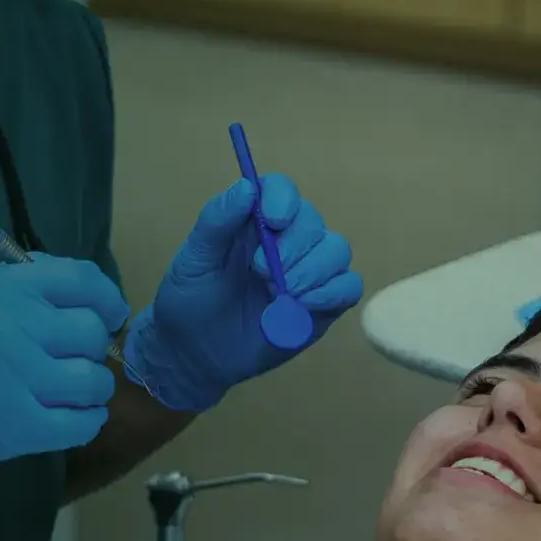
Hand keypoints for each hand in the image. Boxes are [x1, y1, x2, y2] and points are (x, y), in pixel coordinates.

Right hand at [0, 256, 130, 473]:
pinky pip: (79, 425)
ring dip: (90, 389)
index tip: (104, 317)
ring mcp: (15, 379)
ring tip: (70, 394)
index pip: (83, 282)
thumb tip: (72, 292)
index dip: (105, 301)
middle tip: (71, 362)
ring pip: (94, 382)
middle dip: (90, 349)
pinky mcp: (13, 429)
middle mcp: (12, 326)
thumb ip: (12, 286)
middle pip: (92, 334)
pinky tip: (68, 418)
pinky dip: (85, 422)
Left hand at [120, 172, 364, 412]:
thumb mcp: (194, 259)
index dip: (283, 199)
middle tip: (262, 273)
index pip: (282, 190)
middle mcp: (287, 239)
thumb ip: (217, 221)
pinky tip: (304, 305)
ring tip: (280, 294)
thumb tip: (247, 187)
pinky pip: (349, 286)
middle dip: (292, 247)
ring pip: (336, 250)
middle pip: (313, 221)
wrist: (197, 353)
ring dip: (312, 270)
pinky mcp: (324, 303)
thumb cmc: (190, 299)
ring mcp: (309, 271)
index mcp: (254, 220)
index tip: (272, 221)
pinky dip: (332, 292)